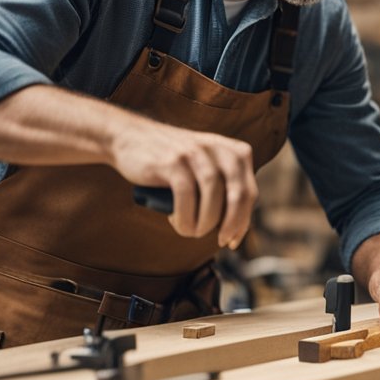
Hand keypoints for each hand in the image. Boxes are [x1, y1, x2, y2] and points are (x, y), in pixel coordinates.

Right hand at [109, 120, 257, 246]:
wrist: (130, 137)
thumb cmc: (171, 163)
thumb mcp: (204, 168)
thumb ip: (223, 187)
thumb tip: (236, 228)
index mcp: (233, 152)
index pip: (249, 192)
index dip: (244, 222)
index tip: (231, 242)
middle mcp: (219, 149)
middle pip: (238, 194)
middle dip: (232, 224)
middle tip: (220, 241)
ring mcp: (196, 152)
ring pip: (213, 195)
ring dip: (205, 222)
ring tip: (191, 231)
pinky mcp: (174, 160)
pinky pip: (186, 194)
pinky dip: (185, 216)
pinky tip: (177, 223)